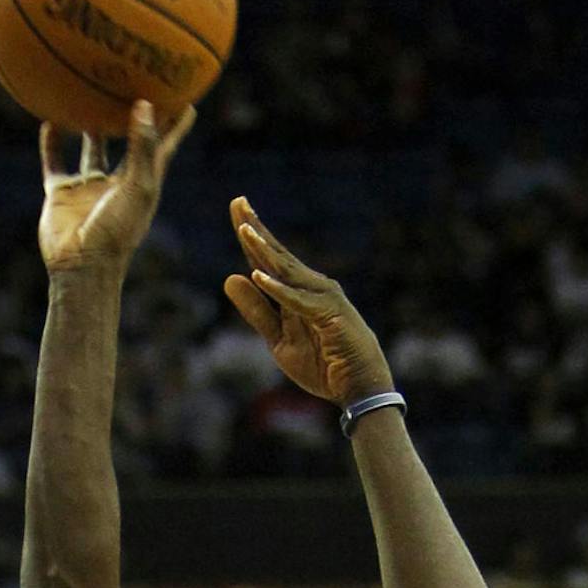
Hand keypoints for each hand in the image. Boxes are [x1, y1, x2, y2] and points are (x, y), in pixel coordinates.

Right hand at [38, 102, 195, 277]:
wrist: (81, 266)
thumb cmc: (116, 231)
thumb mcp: (137, 187)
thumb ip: (142, 147)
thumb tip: (144, 104)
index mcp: (143, 182)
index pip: (164, 145)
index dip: (176, 121)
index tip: (186, 93)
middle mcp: (118, 182)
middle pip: (129, 141)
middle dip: (134, 116)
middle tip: (136, 81)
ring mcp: (89, 188)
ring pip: (92, 149)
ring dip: (92, 126)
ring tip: (92, 94)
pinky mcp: (62, 194)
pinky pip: (56, 162)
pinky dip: (52, 144)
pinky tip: (50, 121)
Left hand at [223, 198, 394, 407]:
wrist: (357, 385)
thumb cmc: (322, 362)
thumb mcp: (278, 339)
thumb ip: (256, 311)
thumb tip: (230, 278)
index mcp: (298, 291)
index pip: (269, 260)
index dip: (251, 236)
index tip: (237, 208)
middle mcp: (311, 287)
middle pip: (277, 255)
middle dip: (256, 229)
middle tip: (237, 202)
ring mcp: (322, 298)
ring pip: (286, 272)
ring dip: (264, 251)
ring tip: (244, 229)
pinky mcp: (329, 316)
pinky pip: (298, 302)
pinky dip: (279, 291)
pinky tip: (259, 277)